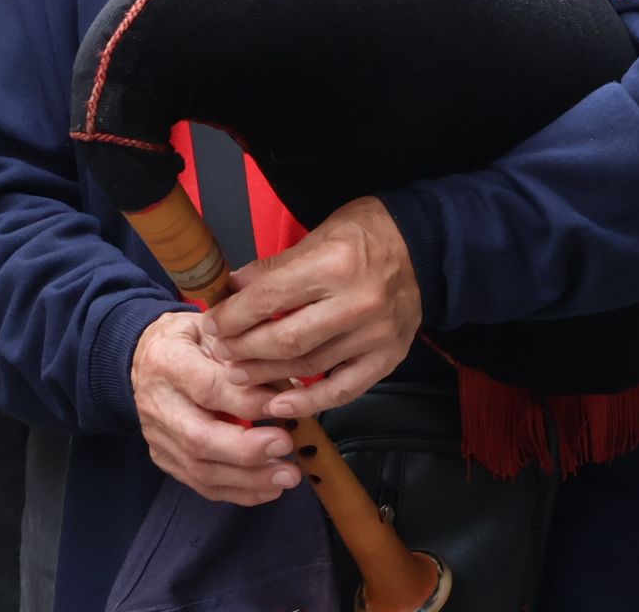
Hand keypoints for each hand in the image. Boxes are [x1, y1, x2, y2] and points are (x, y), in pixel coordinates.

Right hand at [130, 309, 301, 505]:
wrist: (145, 356)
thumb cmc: (192, 338)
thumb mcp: (215, 330)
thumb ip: (246, 356)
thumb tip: (290, 389)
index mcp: (168, 362)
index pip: (207, 389)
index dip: (246, 402)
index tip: (283, 407)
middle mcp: (157, 404)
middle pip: (199, 438)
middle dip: (247, 449)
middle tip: (287, 447)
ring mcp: (158, 436)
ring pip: (201, 469)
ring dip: (248, 478)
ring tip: (287, 476)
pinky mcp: (164, 458)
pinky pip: (201, 483)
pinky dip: (238, 491)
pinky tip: (269, 488)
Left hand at [202, 196, 422, 418]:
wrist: (426, 245)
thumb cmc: (366, 234)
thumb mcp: (318, 235)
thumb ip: (273, 268)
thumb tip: (229, 291)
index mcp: (335, 263)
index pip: (269, 297)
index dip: (233, 316)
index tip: (212, 324)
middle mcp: (358, 301)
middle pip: (285, 338)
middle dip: (243, 348)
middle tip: (220, 352)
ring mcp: (377, 333)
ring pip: (309, 365)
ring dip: (267, 375)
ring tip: (239, 374)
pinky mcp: (390, 356)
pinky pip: (343, 389)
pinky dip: (309, 401)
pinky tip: (280, 405)